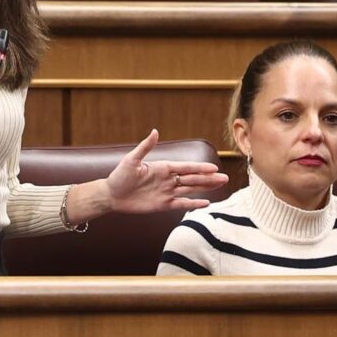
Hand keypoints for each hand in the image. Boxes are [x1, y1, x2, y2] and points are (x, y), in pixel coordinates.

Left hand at [102, 129, 228, 214]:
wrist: (111, 195)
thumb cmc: (119, 176)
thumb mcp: (131, 160)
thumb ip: (145, 147)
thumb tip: (155, 131)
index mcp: (162, 167)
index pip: (185, 167)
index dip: (199, 167)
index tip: (214, 167)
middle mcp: (167, 179)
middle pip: (192, 178)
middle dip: (208, 178)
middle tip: (225, 177)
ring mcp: (166, 192)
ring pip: (190, 190)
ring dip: (205, 188)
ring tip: (220, 185)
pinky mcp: (162, 205)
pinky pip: (181, 204)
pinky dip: (193, 204)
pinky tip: (205, 203)